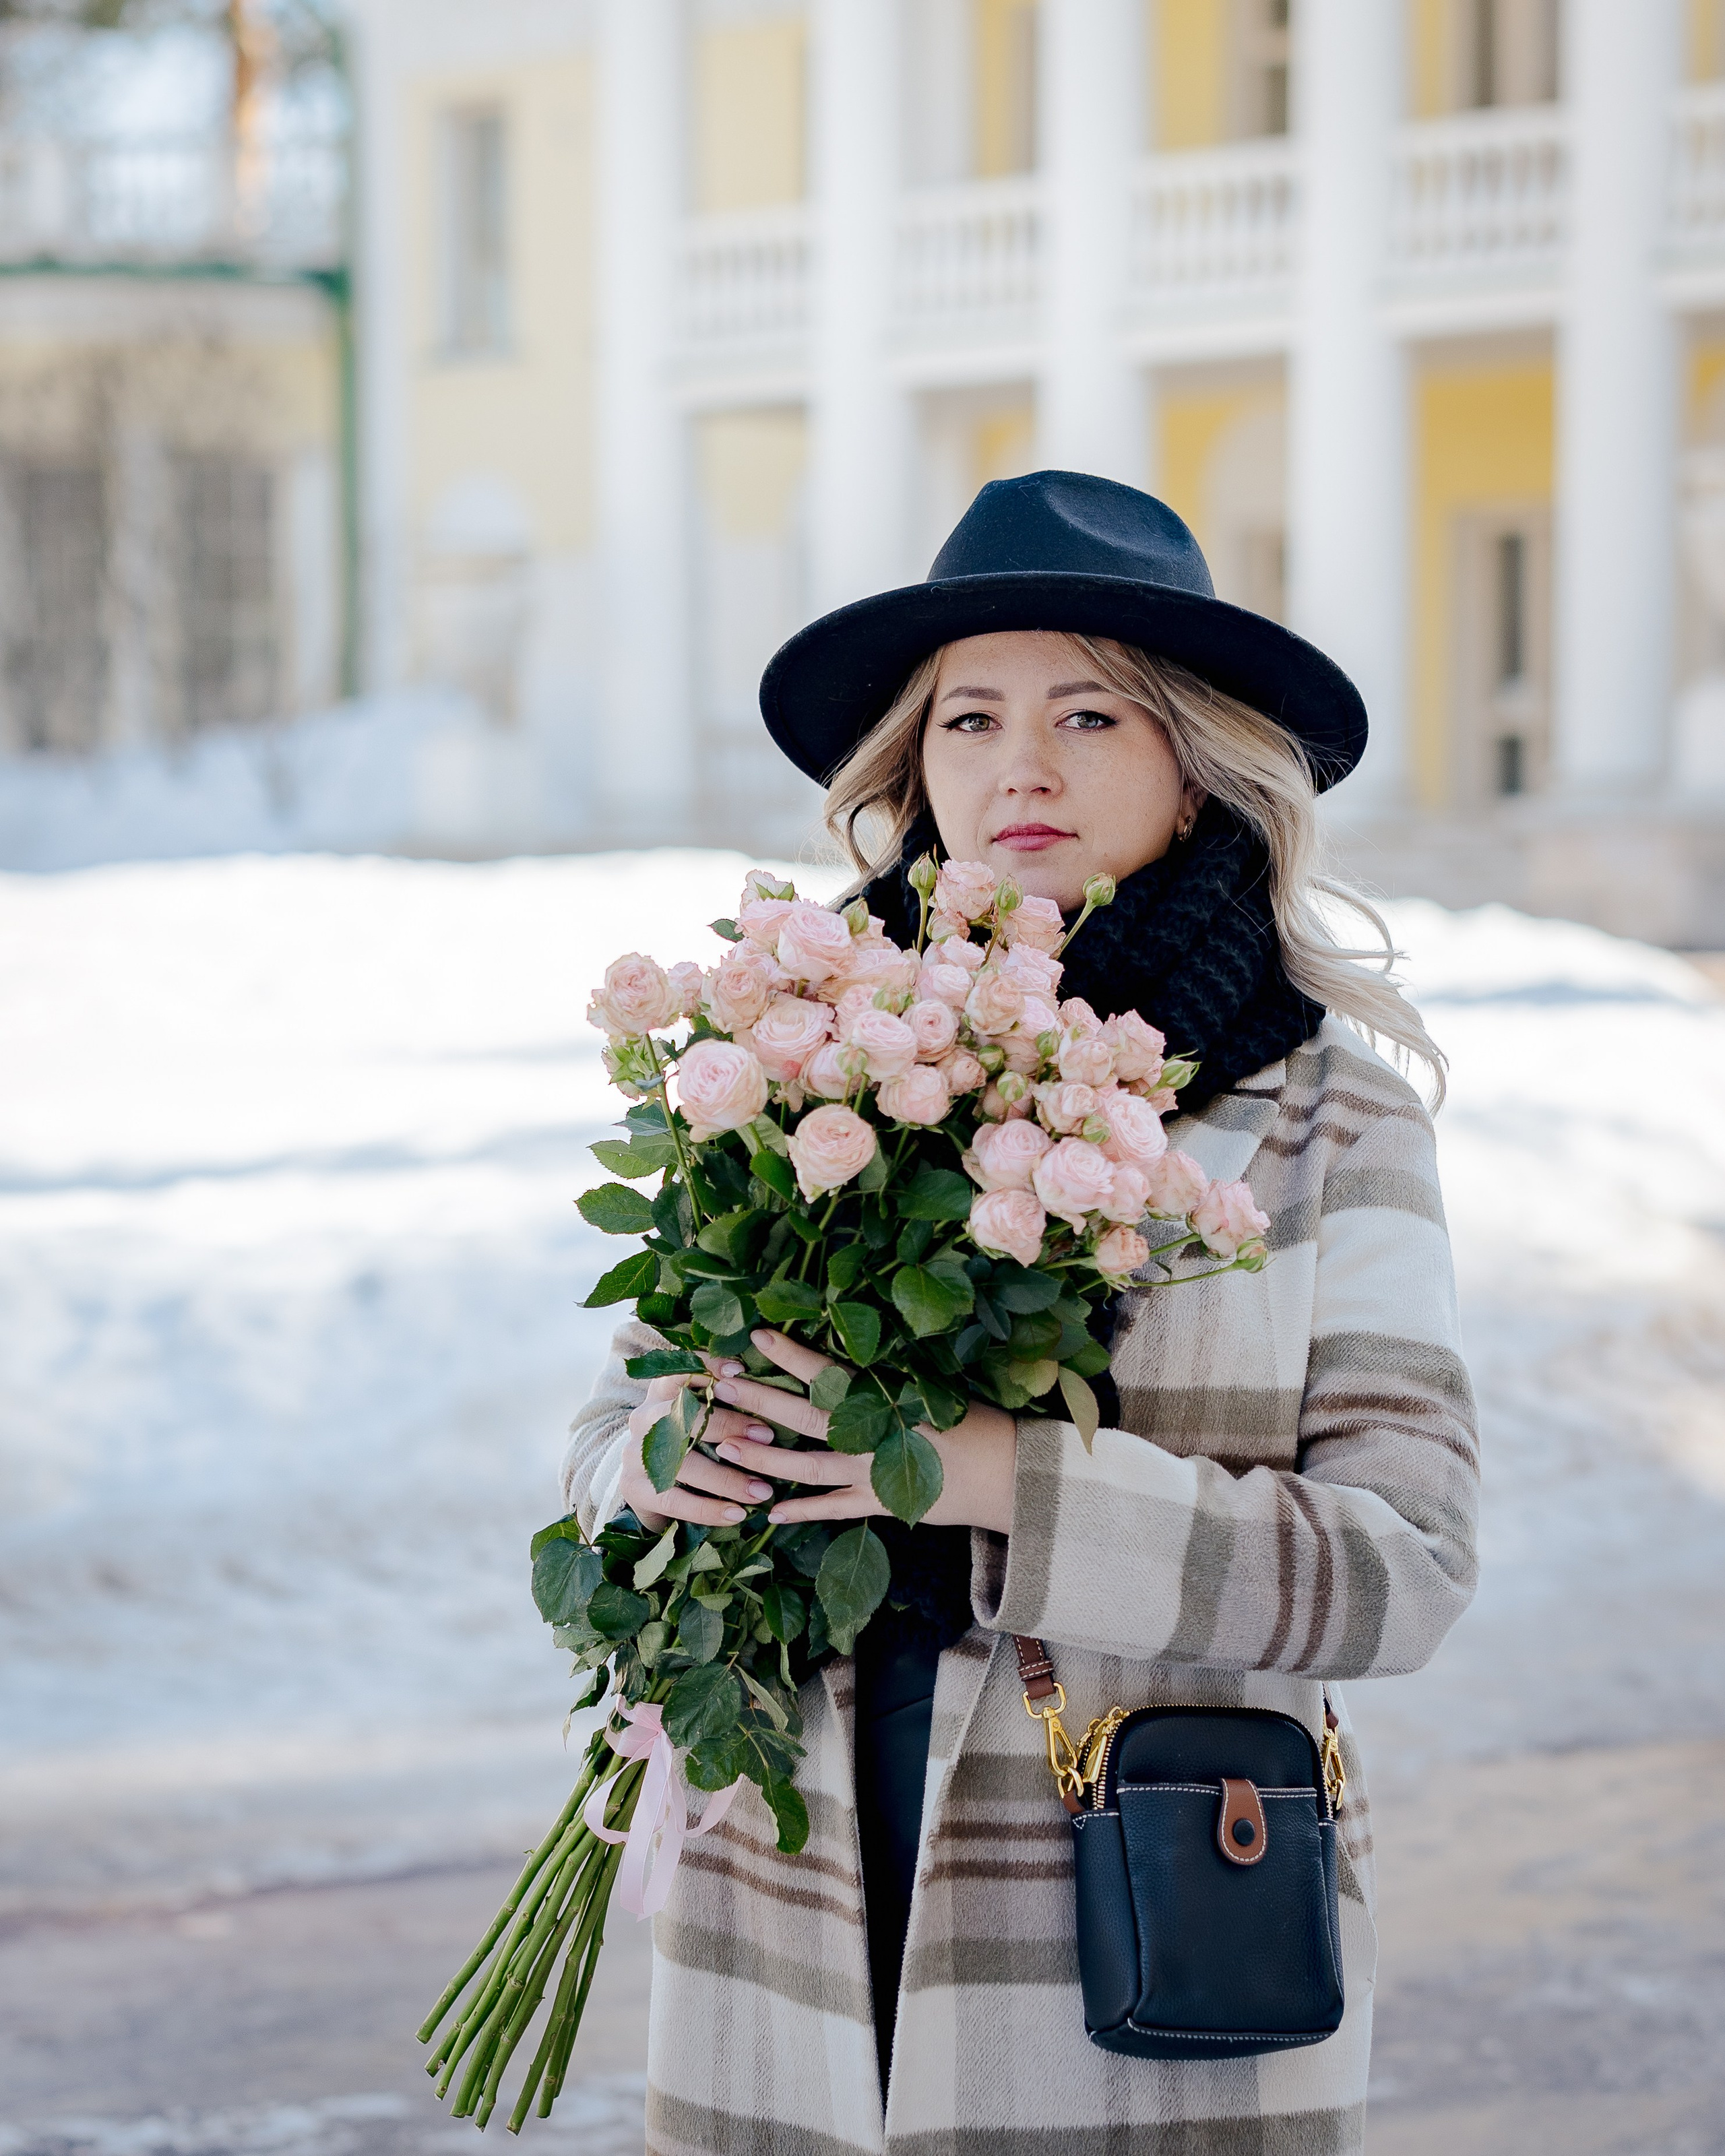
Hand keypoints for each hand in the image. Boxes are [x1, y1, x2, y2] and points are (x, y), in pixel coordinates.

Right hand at [616, 1360, 785, 1532]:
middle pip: (682, 1415)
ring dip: (726, 1478)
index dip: (709, 1368)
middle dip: (728, 1424)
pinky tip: (737, 1514)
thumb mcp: (701, 1417)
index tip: (741, 1371)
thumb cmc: (689, 1443)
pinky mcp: (633, 1488)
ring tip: (763, 1490)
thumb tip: (775, 1392)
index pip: (680, 1370)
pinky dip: (709, 1509)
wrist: (647, 1486)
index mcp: (662, 1392)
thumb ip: (726, 1402)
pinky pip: (674, 1500)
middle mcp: (644, 1417)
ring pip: (682, 1463)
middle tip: (767, 1435)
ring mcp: (633, 1454)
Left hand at [709, 1330, 1017, 1534]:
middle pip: (804, 1417)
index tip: (757, 1334)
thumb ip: (889, 1380)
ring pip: (807, 1467)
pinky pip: (833, 1509)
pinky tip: (770, 1514)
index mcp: (886, 1400)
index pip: (830, 1372)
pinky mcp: (881, 1503)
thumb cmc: (976, 1421)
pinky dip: (803, 1511)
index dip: (792, 1354)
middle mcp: (872, 1436)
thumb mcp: (933, 1390)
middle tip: (721, 1387)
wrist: (1009, 1474)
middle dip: (760, 1402)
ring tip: (726, 1451)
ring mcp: (873, 1474)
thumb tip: (850, 1356)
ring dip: (764, 1460)